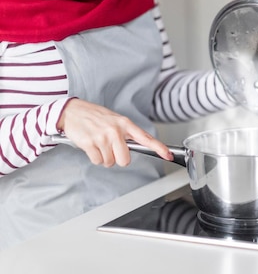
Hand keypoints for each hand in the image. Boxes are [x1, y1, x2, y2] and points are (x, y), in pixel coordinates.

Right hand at [57, 98, 172, 166]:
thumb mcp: (116, 120)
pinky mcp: (90, 143)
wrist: (72, 111)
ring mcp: (103, 137)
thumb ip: (127, 133)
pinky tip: (91, 146)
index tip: (168, 155)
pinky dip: (94, 157)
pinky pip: (98, 161)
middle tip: (110, 149)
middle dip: (117, 158)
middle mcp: (116, 131)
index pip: (146, 138)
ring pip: (109, 162)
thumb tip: (139, 146)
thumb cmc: (95, 117)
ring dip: (104, 157)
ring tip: (98, 144)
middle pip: (125, 160)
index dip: (159, 148)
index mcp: (125, 124)